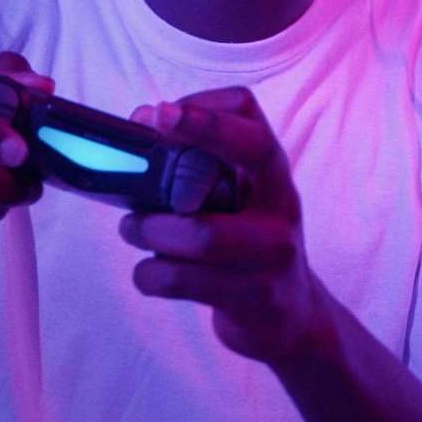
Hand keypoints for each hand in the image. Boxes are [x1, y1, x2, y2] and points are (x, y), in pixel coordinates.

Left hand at [119, 87, 329, 363]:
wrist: (290, 317)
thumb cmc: (247, 248)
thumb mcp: (238, 201)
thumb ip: (198, 167)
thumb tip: (142, 120)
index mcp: (271, 172)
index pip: (251, 114)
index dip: (206, 104)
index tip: (162, 111)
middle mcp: (282, 203)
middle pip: (251, 151)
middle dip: (200, 130)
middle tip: (147, 130)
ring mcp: (275, 252)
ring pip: (204, 232)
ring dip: (150, 228)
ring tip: (131, 228)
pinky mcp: (256, 298)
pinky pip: (185, 281)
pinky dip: (150, 275)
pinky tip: (148, 273)